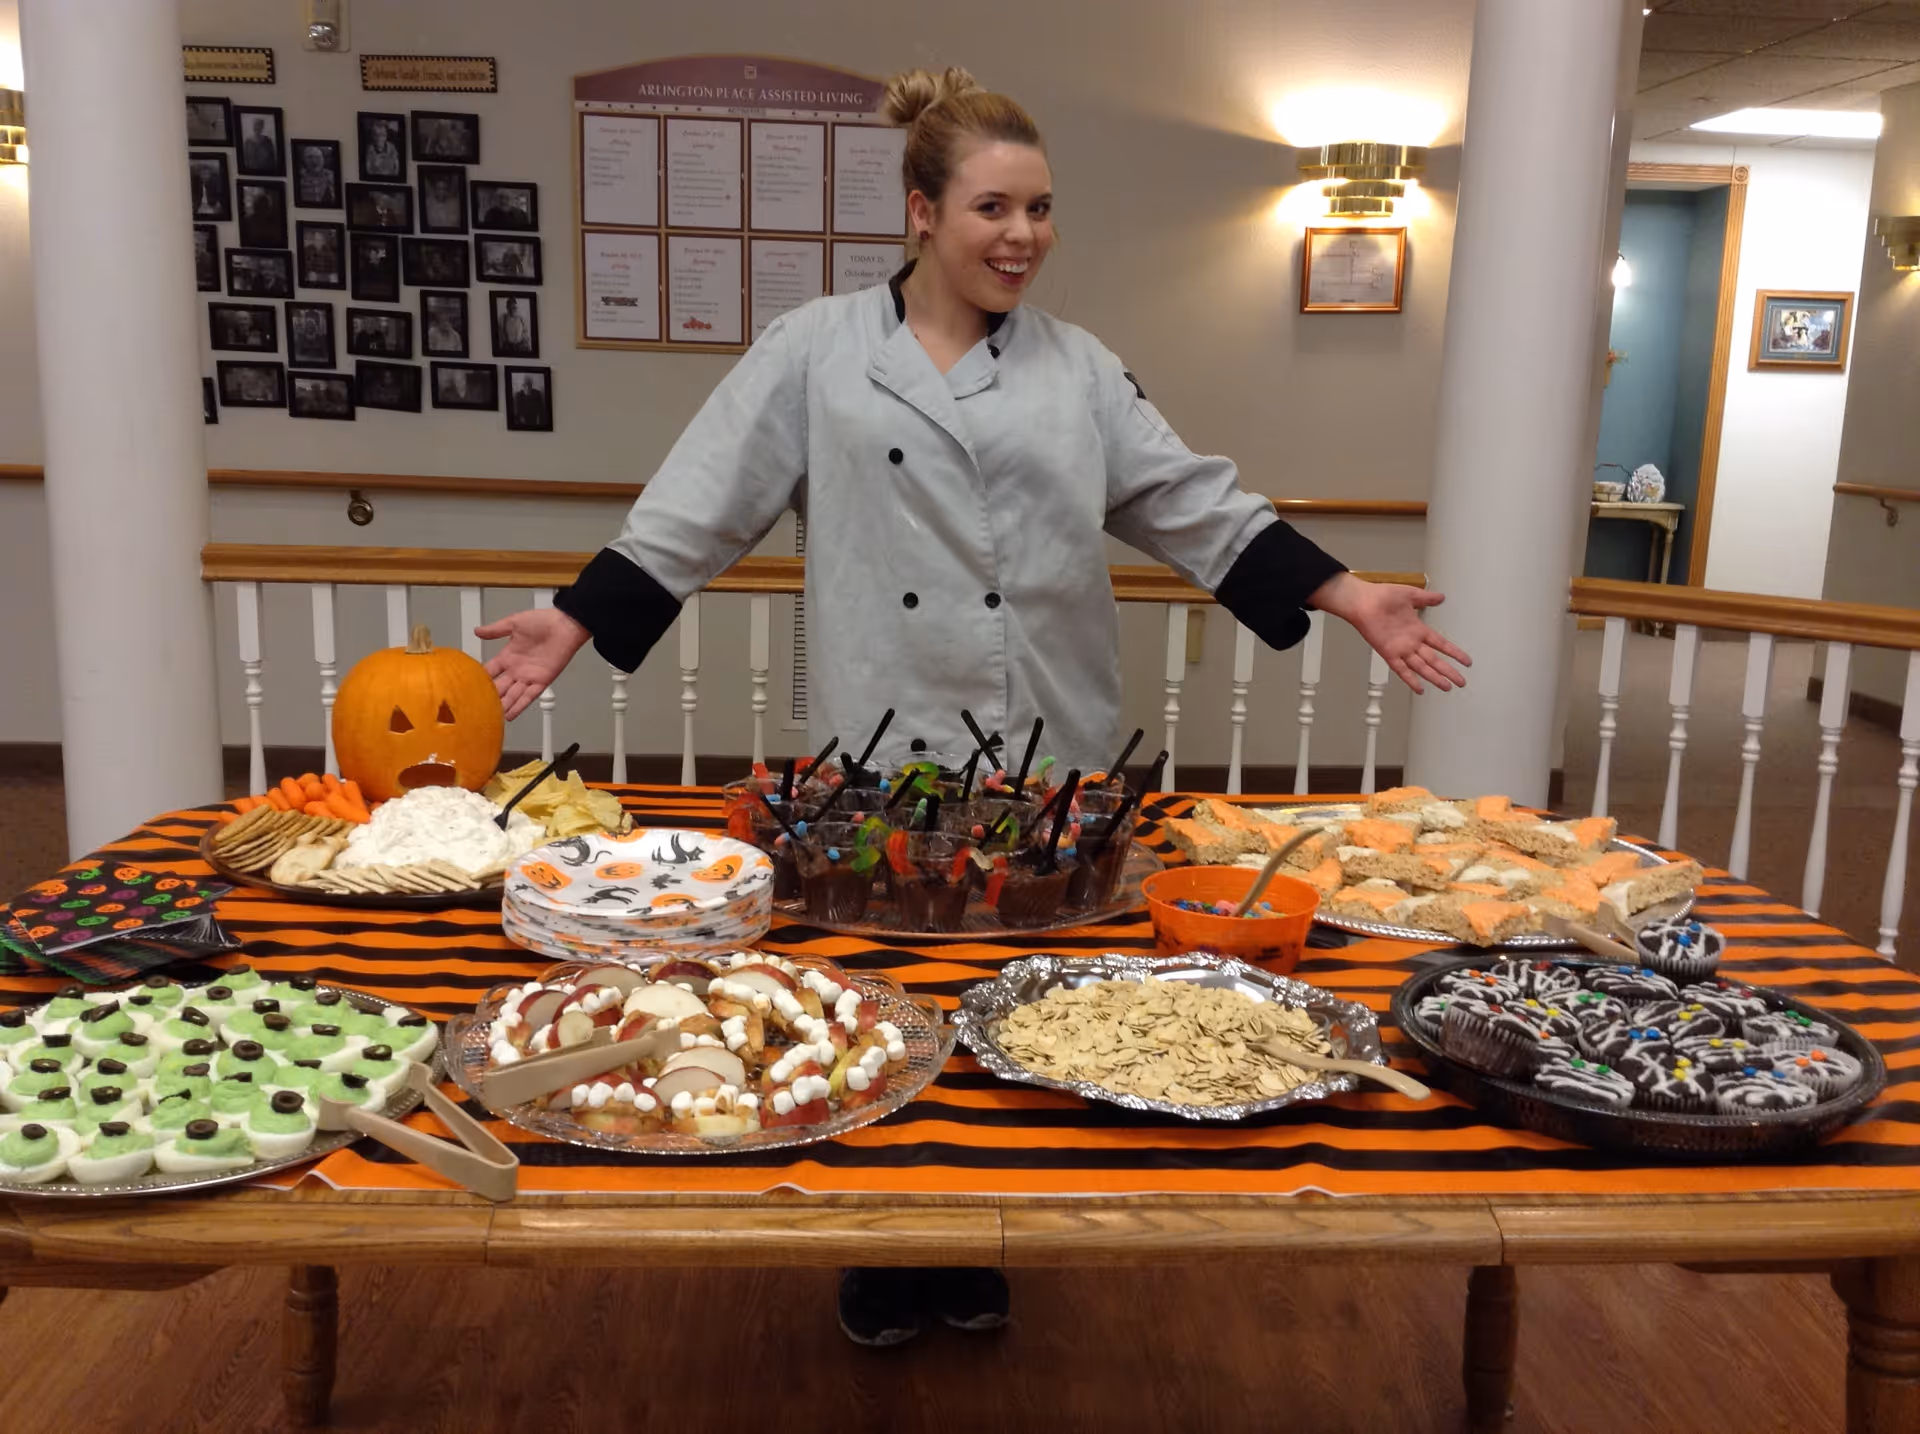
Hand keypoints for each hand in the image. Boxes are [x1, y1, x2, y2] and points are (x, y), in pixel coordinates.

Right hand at [476, 607, 592, 719]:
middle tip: (475, 708)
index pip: (489, 671)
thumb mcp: (514, 623)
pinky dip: (519, 706)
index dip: (479, 679)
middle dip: (488, 697)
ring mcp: (528, 676)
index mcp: (508, 656)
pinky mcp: (542, 681)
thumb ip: (495, 630)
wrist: (565, 625)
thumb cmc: (543, 621)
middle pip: (499, 687)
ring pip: (512, 695)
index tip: (467, 688)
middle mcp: (516, 669)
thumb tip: (477, 631)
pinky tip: (509, 714)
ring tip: (490, 716)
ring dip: (502, 705)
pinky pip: (529, 696)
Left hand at [1310, 573, 1471, 694]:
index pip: (1441, 644)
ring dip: (1434, 677)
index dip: (1454, 652)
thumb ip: (1426, 599)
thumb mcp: (1410, 595)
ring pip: (1422, 667)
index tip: (1466, 661)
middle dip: (1448, 671)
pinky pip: (1401, 669)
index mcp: (1417, 629)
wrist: (1363, 601)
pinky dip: (1410, 679)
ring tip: (1447, 686)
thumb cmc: (1382, 596)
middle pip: (1434, 660)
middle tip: (1461, 682)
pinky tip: (1419, 688)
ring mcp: (1400, 649)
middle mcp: (1411, 641)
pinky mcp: (1388, 653)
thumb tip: (1440, 597)